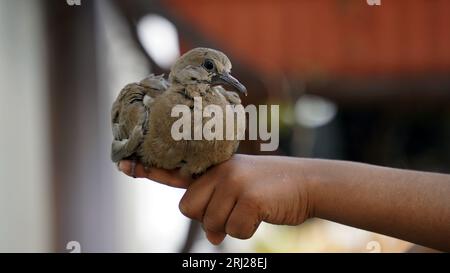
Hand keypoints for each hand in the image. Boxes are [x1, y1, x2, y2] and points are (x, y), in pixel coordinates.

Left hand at [119, 155, 311, 244]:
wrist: (307, 182)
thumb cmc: (270, 189)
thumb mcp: (239, 188)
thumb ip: (216, 205)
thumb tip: (209, 236)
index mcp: (214, 168)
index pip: (175, 171)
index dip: (148, 169)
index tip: (124, 164)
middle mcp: (219, 171)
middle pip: (188, 209)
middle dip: (208, 218)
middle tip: (233, 210)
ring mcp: (234, 182)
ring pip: (210, 224)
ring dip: (230, 226)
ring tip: (251, 210)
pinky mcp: (248, 198)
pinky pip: (232, 232)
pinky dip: (246, 231)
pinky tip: (261, 215)